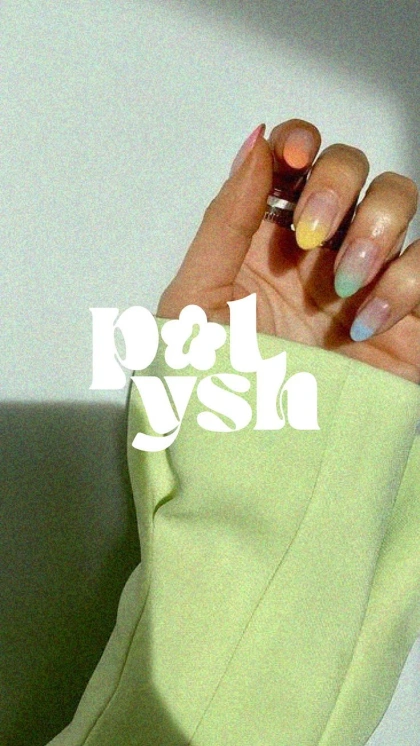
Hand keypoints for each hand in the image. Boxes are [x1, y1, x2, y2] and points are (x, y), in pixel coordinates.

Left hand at [157, 119, 419, 383]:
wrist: (257, 456)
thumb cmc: (215, 389)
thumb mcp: (196, 302)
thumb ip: (223, 220)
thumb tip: (254, 145)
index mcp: (265, 238)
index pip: (295, 160)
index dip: (301, 143)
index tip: (293, 157)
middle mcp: (318, 249)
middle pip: (353, 168)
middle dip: (337, 184)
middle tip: (310, 235)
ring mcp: (365, 278)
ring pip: (401, 202)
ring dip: (376, 228)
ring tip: (341, 286)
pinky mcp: (406, 316)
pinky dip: (405, 284)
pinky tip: (365, 323)